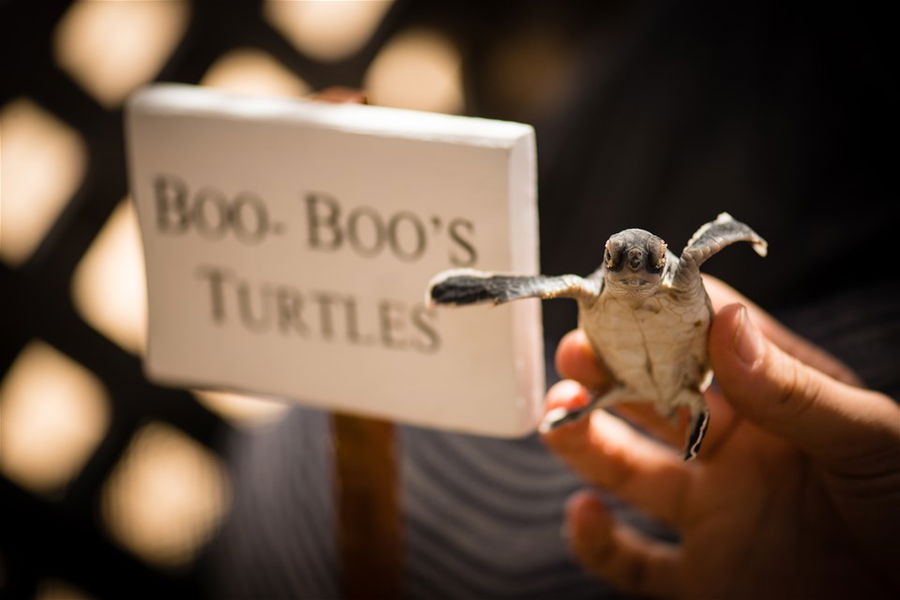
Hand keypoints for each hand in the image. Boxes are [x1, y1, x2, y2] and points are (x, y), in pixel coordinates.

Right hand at [541, 276, 899, 598]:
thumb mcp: (868, 439)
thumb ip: (792, 388)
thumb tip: (723, 321)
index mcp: (779, 406)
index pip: (709, 345)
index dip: (664, 316)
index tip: (624, 293)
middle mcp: (738, 454)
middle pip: (653, 401)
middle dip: (609, 370)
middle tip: (575, 349)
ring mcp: (716, 515)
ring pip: (628, 470)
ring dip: (586, 438)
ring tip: (558, 409)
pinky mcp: (705, 582)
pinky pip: (636, 565)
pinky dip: (598, 545)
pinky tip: (585, 515)